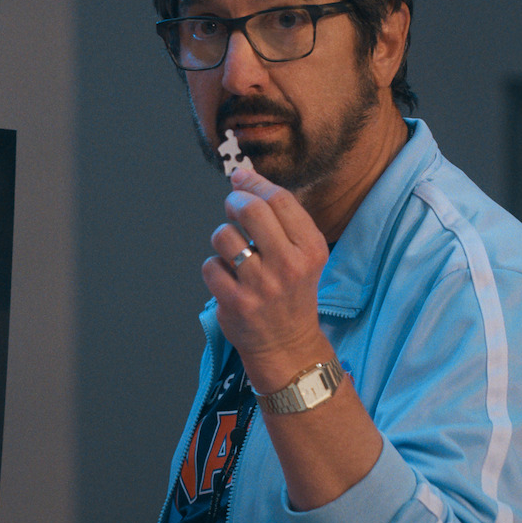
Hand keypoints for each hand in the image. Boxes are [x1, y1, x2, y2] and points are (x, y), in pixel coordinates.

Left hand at [202, 169, 328, 374]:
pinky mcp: (235, 302)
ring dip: (223, 238)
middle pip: (250, 210)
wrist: (287, 344)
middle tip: (233, 207)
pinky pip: (210, 265)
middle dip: (234, 201)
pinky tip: (229, 279)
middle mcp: (289, 265)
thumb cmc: (291, 291)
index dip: (254, 183)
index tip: (240, 179)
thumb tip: (243, 177)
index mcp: (311, 248)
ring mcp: (260, 285)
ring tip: (235, 253)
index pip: (279, 199)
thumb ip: (280, 218)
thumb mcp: (303, 254)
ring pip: (223, 236)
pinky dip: (215, 268)